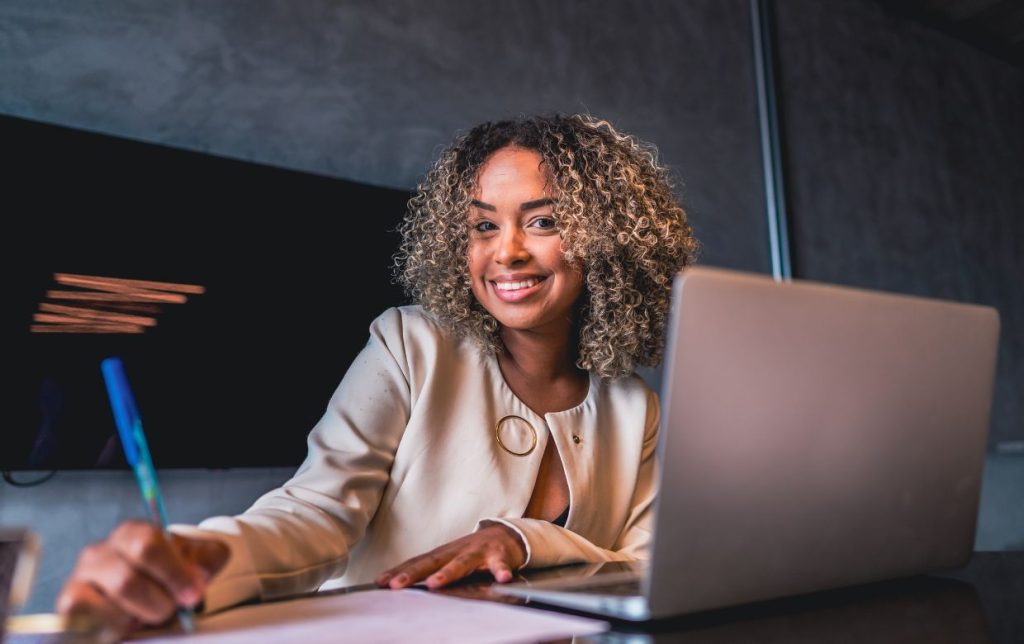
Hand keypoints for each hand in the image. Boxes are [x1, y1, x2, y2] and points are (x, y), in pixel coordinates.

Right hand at [56, 520, 229, 636]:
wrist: (150, 590)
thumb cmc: (172, 572)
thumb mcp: (199, 559)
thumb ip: (207, 562)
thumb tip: (195, 579)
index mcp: (131, 532)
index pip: (146, 545)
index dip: (173, 574)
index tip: (192, 595)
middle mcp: (98, 552)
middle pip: (126, 581)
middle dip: (158, 603)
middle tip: (172, 610)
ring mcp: (78, 580)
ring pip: (109, 609)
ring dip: (138, 618)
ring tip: (147, 614)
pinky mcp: (68, 609)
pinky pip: (90, 625)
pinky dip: (117, 628)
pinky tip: (127, 623)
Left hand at [375, 523, 526, 589]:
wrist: (505, 535)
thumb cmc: (472, 551)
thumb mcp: (450, 559)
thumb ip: (432, 570)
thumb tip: (403, 582)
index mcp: (444, 554)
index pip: (418, 562)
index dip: (399, 572)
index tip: (380, 582)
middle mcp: (457, 550)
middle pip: (433, 562)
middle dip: (413, 574)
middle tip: (396, 585)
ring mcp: (478, 551)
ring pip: (462, 563)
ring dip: (448, 573)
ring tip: (435, 584)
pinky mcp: (499, 555)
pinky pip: (500, 564)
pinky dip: (501, 570)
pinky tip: (502, 578)